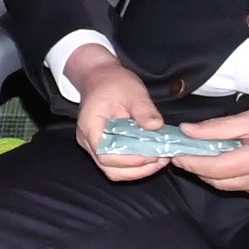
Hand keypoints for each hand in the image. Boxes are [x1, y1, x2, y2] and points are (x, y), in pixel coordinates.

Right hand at [64, 44, 173, 180]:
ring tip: (159, 160)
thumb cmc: (113, 83)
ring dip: (138, 171)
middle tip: (161, 160)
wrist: (100, 78)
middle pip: (109, 168)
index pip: (106, 154)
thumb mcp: (133, 91)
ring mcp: (93, 146)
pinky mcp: (103, 148)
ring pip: (113, 171)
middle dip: (137, 169)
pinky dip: (135, 166)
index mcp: (90, 126)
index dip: (130, 160)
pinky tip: (151, 157)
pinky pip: (117, 165)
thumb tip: (156, 126)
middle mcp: (88, 141)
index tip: (153, 155)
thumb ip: (144, 110)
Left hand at [171, 100, 248, 201]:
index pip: (212, 167)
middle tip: (189, 152)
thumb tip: (186, 131)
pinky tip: (238, 162)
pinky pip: (246, 189)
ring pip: (231, 187)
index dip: (190, 161)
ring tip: (212, 154)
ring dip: (216, 174)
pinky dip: (236, 178)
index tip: (175, 153)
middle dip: (200, 168)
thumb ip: (217, 128)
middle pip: (218, 181)